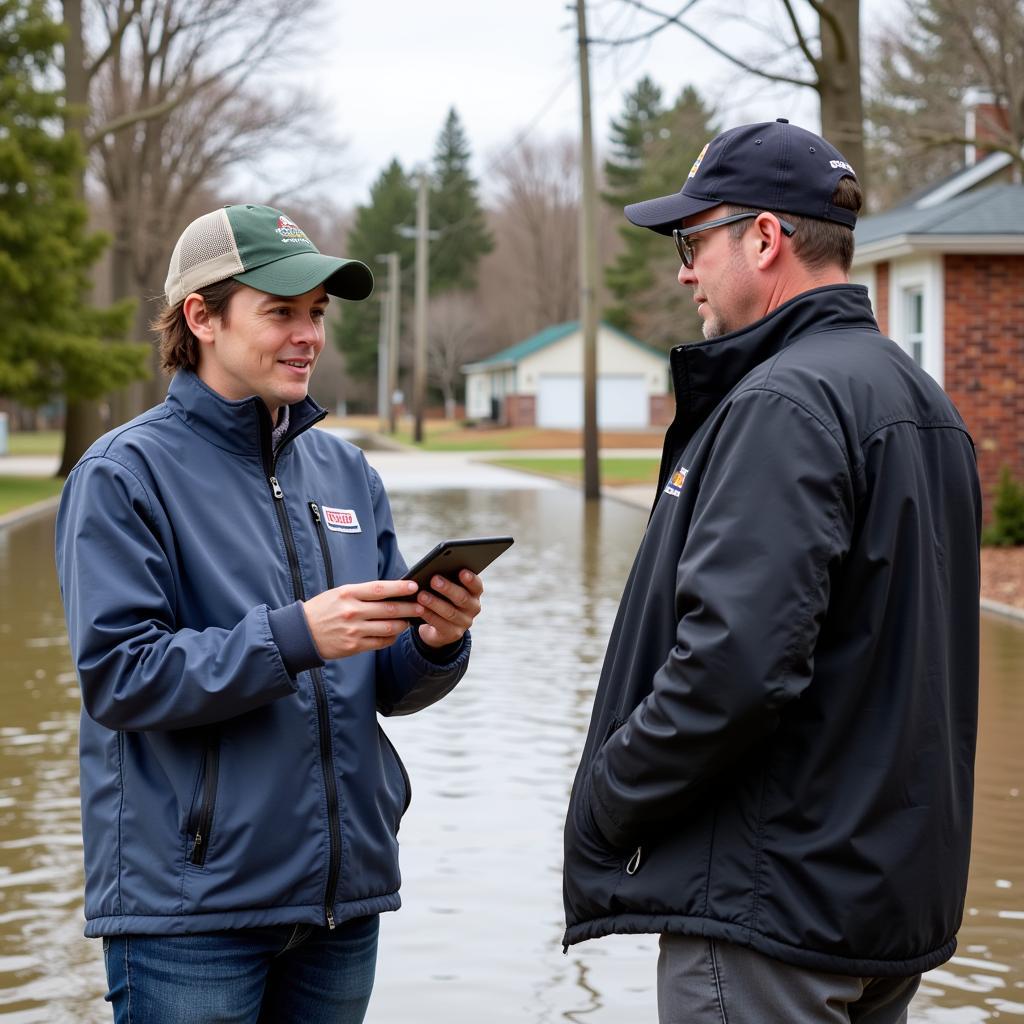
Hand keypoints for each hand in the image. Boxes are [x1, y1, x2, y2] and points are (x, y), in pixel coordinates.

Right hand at [302, 580, 421, 659]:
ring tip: (409, 620)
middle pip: (389, 609)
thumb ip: (363, 593)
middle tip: (421, 606)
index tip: (414, 586)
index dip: (400, 587)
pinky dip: (391, 638)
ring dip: (402, 624)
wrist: (301, 633)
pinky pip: (380, 643)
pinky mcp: (354, 646)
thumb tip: (390, 591)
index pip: (380, 589)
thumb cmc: (323, 609)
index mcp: (348, 594)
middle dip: (409, 608)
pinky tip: (394, 633)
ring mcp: (354, 630)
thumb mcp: (339, 594)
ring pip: (388, 628)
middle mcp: (352, 612)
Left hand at [415, 570, 483, 647]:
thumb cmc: (443, 599)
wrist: (439, 626)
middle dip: (447, 588)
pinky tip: (420, 609)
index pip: (477, 585)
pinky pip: (441, 624)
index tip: (461, 571)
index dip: (470, 579)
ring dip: (435, 603)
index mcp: (474, 593)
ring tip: (422, 595)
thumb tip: (434, 570)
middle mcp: (473, 608)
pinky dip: (429, 615)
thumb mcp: (447, 590)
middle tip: (434, 580)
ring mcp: (464, 622)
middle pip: (462, 598)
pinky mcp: (453, 634)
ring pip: (450, 612)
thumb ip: (447, 580)